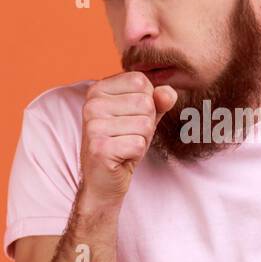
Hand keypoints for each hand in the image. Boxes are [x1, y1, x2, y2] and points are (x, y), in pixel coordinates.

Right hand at [78, 71, 177, 206]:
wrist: (103, 181)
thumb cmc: (123, 144)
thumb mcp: (143, 117)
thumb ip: (158, 100)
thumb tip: (168, 92)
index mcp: (97, 89)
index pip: (141, 81)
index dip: (147, 102)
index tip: (129, 119)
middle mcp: (92, 104)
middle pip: (145, 103)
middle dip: (146, 124)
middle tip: (127, 137)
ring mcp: (93, 126)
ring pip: (145, 124)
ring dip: (141, 140)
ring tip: (124, 146)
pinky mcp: (99, 148)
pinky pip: (138, 144)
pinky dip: (136, 154)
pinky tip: (121, 157)